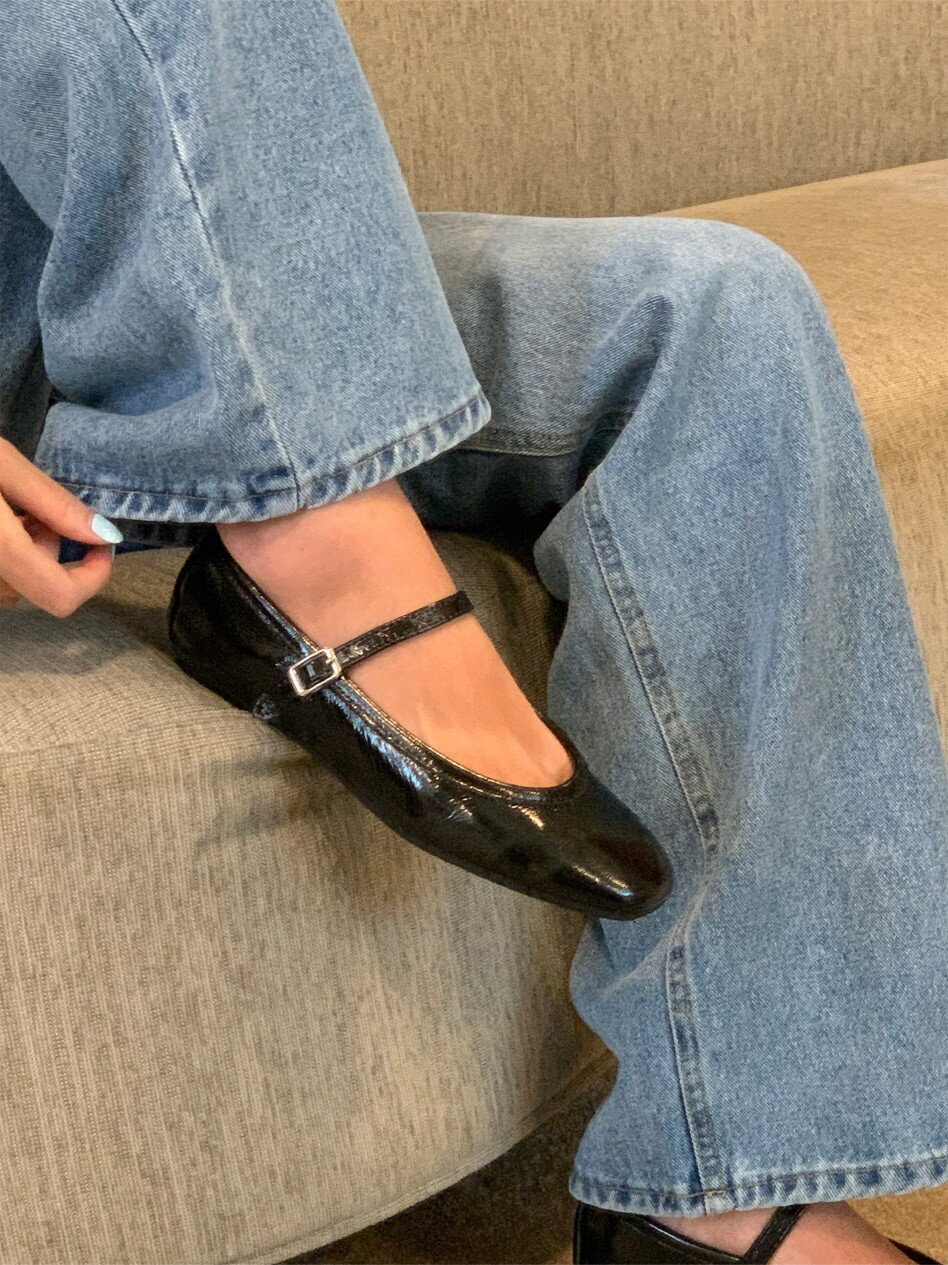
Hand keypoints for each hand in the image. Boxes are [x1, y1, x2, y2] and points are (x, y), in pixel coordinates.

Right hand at [0, 436, 122, 615]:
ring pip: (14, 582)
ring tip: (12, 504)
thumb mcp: (1, 464)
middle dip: (53, 549)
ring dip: (28, 549)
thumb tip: (105, 535)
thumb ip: (52, 503)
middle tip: (37, 505)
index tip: (105, 542)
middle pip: (37, 587)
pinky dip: (7, 550)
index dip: (94, 577)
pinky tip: (0, 513)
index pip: (59, 596)